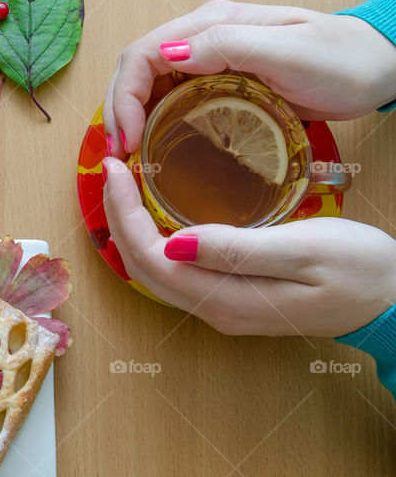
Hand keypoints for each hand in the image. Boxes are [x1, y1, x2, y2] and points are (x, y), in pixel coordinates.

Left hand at [101, 157, 395, 336]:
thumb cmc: (362, 271)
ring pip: (154, 269)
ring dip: (130, 227)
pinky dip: (153, 235)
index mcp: (225, 299)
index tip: (114, 168)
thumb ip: (236, 249)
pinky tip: (154, 209)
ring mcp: (221, 306)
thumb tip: (172, 243)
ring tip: (122, 183)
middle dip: (116, 216)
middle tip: (109, 168)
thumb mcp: (304, 250)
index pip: (150, 257)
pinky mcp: (231, 296)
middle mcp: (214, 309)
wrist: (395, 302)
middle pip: (141, 266)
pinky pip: (174, 268)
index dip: (123, 213)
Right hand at [104, 0, 395, 155]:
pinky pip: (170, 98)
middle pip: (136, 69)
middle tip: (120, 154)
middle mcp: (202, 37)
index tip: (129, 139)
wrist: (375, 66)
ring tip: (129, 155)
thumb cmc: (340, 59)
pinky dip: (152, 120)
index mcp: (211, 24)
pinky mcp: (217, 81)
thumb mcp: (287, 51)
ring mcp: (208, 59)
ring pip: (148, 84)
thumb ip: (227, 45)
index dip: (124, 96)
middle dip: (118, 109)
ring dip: (130, 116)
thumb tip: (166, 55)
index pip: (142, 54)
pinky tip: (152, 144)